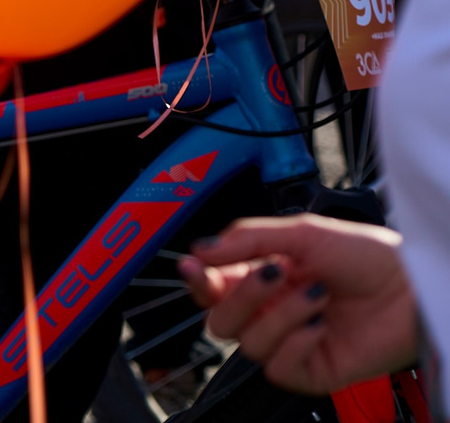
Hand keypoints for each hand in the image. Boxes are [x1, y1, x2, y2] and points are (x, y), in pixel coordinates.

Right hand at [180, 217, 420, 392]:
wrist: (411, 288)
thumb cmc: (366, 256)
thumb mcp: (302, 233)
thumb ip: (246, 238)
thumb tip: (199, 249)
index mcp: (262, 277)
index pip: (212, 286)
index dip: (196, 279)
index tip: (190, 267)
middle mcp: (272, 311)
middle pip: (219, 320)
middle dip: (238, 295)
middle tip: (271, 272)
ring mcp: (290, 342)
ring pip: (248, 343)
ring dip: (280, 315)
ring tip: (317, 295)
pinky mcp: (312, 370)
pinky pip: (278, 368)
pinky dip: (294, 344)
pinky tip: (319, 326)